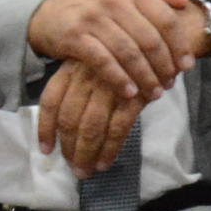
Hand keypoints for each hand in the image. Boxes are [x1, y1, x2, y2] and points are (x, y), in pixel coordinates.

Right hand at [26, 0, 202, 101]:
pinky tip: (129, 93)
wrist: (49, 11)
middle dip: (164, 66)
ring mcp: (93, 17)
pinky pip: (103, 61)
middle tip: (169, 84)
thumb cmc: (97, 4)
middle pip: (150, 40)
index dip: (180, 45)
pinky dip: (118, 79)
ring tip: (153, 93)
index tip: (187, 66)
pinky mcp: (74, 35)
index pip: (166, 19)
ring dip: (145, 77)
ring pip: (129, 53)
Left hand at [34, 60, 148, 175]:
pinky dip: (109, 149)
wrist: (165, 38)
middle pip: (69, 119)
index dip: (45, 128)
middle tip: (74, 168)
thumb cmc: (128, 55)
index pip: (51, 101)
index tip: (46, 150)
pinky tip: (105, 162)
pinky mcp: (134, 95)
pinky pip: (117, 128)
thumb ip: (81, 86)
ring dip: (86, 154)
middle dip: (69, 148)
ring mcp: (110, 85)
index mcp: (73, 68)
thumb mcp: (97, 63)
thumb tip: (69, 126)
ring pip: (90, 127)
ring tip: (86, 171)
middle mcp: (87, 76)